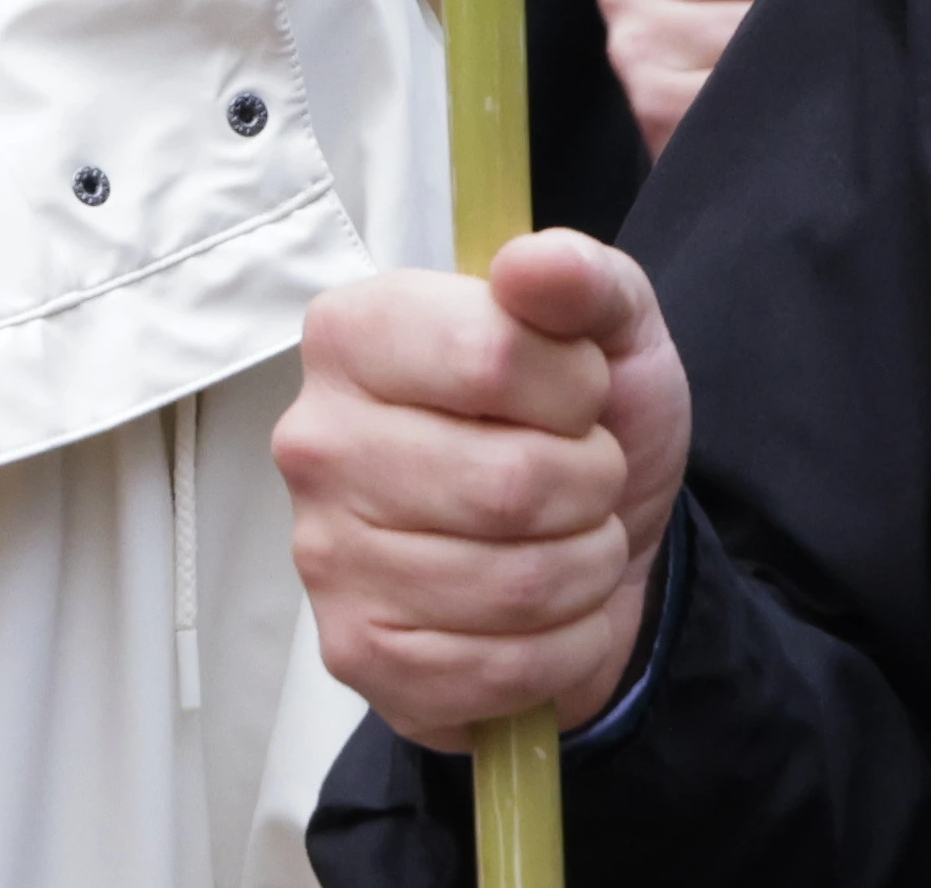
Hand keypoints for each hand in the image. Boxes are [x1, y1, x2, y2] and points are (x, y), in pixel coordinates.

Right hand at [278, 235, 692, 744]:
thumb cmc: (587, 422)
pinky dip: (566, 641)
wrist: (597, 542)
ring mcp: (325, 556)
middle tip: (587, 474)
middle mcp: (316, 441)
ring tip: (573, 536)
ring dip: (586, 565)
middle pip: (509, 484)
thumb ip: (585, 279)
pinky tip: (553, 610)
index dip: (575, 385)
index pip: (492, 357)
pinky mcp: (356, 653)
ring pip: (513, 583)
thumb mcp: (614, 329)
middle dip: (592, 484)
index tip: (579, 392)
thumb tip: (533, 262)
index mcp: (357, 333)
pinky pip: (498, 666)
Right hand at [602, 0, 827, 156]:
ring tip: (797, 43)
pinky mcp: (653, 102)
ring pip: (745, 22)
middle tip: (811, 1)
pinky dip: (774, 84)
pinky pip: (737, 81)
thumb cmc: (759, 6)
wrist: (730, 123)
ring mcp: (634, 42)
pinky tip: (777, 84)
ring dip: (790, 36)